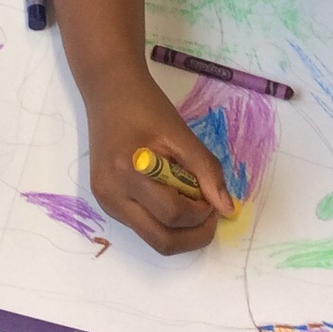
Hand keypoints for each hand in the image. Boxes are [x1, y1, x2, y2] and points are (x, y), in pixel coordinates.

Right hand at [84, 66, 235, 254]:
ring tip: (190, 201)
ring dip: (179, 228)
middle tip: (209, 213)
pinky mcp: (105, 201)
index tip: (212, 196)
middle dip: (193, 235)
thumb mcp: (181, 134)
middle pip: (161, 241)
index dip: (202, 213)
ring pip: (152, 237)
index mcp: (128, 174)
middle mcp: (112, 196)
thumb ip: (206, 171)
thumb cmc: (146, 106)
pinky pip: (141, 224)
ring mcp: (105, 202)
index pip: (173, 215)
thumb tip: (227, 208)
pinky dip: (162, 219)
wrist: (108, 90)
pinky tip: (170, 195)